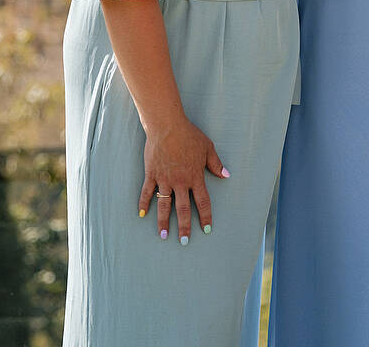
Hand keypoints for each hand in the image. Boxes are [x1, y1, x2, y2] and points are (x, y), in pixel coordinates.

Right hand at [138, 115, 227, 243]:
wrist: (168, 127)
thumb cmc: (190, 136)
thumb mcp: (207, 148)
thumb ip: (216, 164)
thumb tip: (226, 175)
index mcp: (195, 177)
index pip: (202, 201)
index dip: (205, 216)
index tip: (206, 229)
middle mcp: (180, 182)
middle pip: (183, 209)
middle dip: (185, 227)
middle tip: (185, 242)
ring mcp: (164, 179)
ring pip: (164, 205)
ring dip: (164, 222)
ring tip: (164, 236)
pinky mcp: (152, 174)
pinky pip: (147, 192)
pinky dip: (144, 204)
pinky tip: (142, 215)